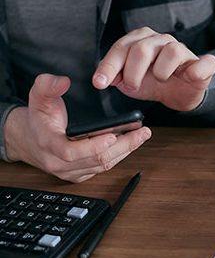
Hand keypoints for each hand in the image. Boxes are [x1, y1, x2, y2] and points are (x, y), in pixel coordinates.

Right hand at [4, 74, 151, 182]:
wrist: (29, 140)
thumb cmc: (38, 119)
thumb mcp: (37, 97)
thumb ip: (47, 85)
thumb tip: (63, 81)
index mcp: (49, 145)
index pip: (72, 153)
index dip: (93, 146)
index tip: (112, 136)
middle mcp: (60, 163)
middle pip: (97, 160)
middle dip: (123, 146)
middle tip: (141, 133)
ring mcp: (72, 172)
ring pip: (103, 166)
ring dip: (126, 151)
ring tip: (142, 136)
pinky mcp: (81, 175)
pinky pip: (103, 168)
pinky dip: (119, 156)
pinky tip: (131, 143)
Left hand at [92, 27, 214, 110]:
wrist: (180, 94)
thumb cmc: (155, 83)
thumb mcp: (130, 82)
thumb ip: (116, 77)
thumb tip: (104, 78)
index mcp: (142, 40)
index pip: (122, 48)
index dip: (109, 66)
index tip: (100, 83)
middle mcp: (162, 40)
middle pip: (142, 49)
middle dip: (133, 72)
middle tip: (133, 86)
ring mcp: (183, 50)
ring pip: (171, 51)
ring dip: (161, 72)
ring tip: (160, 80)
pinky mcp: (203, 64)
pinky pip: (203, 63)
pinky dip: (196, 70)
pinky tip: (188, 76)